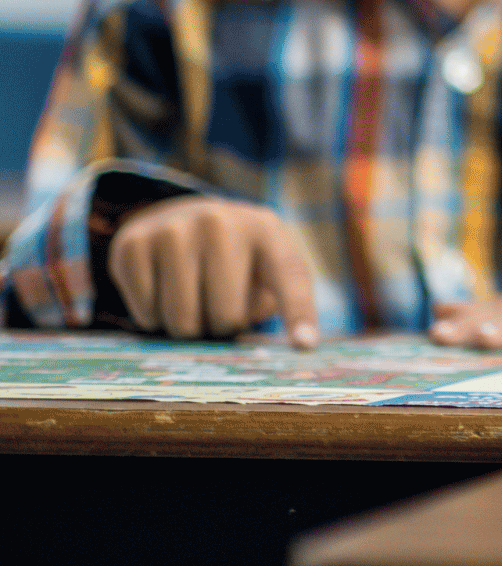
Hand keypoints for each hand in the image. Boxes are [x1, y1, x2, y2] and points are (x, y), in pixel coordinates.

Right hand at [107, 195, 318, 345]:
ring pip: (181, 321)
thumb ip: (278, 301)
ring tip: (191, 297)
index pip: (288, 276)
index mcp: (266, 228)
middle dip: (221, 326)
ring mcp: (174, 229)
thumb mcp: (265, 266)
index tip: (305, 345)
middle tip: (217, 306)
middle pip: (226, 316)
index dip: (298, 312)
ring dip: (185, 327)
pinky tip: (160, 289)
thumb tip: (297, 345)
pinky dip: (151, 316)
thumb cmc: (234, 258)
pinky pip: (144, 313)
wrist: (178, 220)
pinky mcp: (133, 243)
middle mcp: (221, 222)